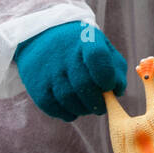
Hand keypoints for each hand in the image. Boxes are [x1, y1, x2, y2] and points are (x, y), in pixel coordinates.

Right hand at [13, 21, 127, 120]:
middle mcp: (65, 53)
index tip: (109, 86)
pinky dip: (66, 114)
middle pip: (83, 83)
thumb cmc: (83, 49)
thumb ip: (116, 70)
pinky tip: (73, 112)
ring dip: (82, 109)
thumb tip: (118, 92)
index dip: (106, 76)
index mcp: (86, 40)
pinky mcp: (36, 84)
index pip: (97, 56)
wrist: (43, 38)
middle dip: (97, 101)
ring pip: (68, 98)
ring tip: (88, 108)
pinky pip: (51, 106)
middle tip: (102, 107)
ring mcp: (48, 69)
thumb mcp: (103, 48)